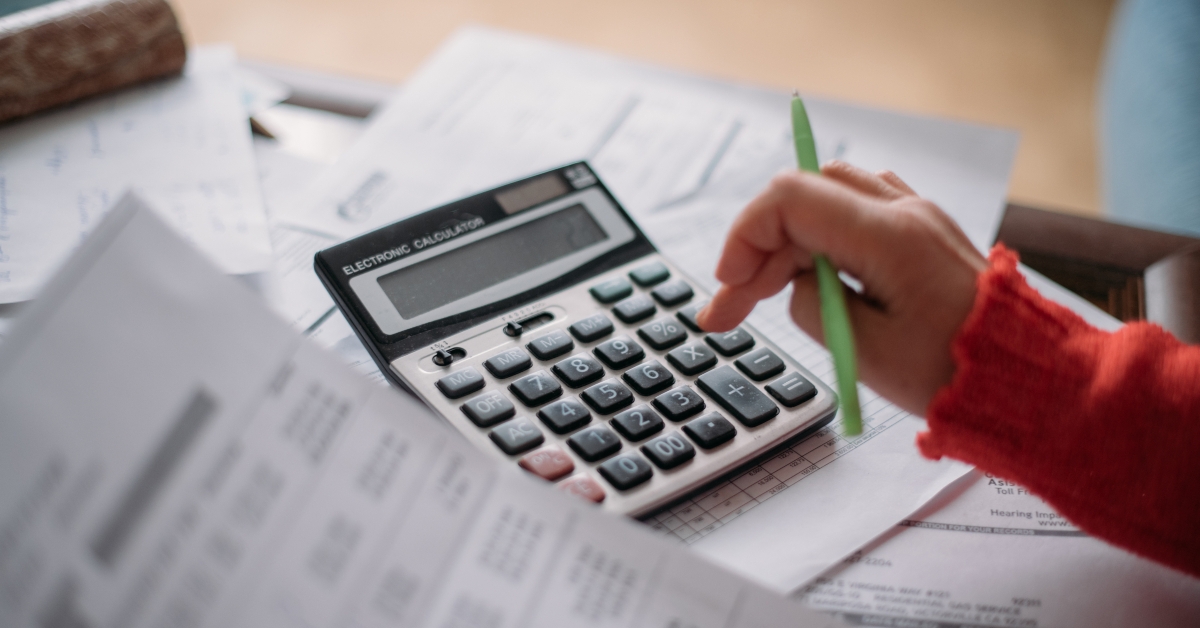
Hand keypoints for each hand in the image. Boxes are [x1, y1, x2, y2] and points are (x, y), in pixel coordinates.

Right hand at [695, 161, 986, 414]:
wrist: (1030, 383)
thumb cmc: (957, 376)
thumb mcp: (865, 353)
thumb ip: (812, 306)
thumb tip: (793, 283)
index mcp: (890, 236)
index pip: (790, 199)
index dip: (746, 236)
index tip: (729, 286)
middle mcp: (905, 212)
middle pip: (802, 199)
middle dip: (756, 251)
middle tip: (729, 313)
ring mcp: (918, 218)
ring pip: (827, 199)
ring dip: (787, 243)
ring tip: (766, 296)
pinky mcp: (924, 236)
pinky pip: (857, 214)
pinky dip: (821, 240)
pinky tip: (813, 279)